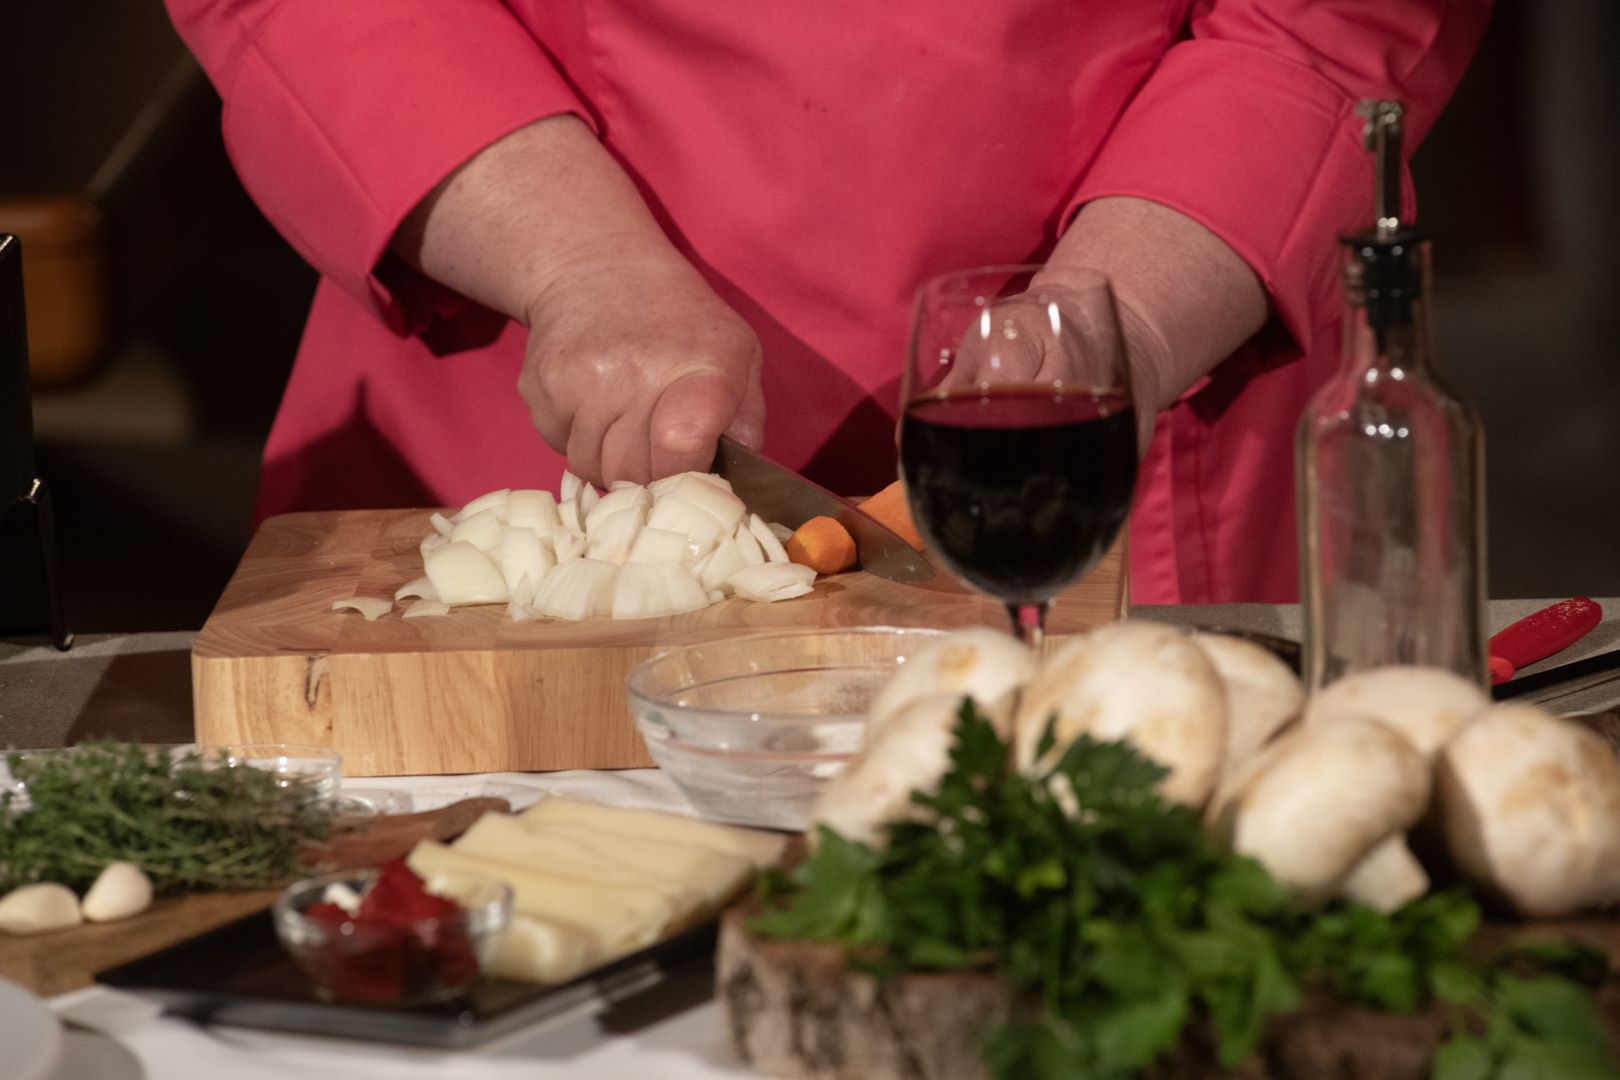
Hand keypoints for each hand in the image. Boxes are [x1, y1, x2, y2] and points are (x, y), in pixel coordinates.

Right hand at [517, 251, 764, 487]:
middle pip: (633, 475)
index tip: (689, 465)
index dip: (684, 474)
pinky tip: (591, 402)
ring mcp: (581, 381)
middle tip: (654, 445)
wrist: (595, 266)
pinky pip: (558, 446)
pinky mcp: (540, 386)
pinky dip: (574, 437)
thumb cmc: (680, 320)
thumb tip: (739, 478)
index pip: (681, 452)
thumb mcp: (736, 353)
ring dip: (607, 458)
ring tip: (621, 418)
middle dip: (646, 474)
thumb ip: (745, 420)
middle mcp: (636, 373)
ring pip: (590, 467)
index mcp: (700, 370)